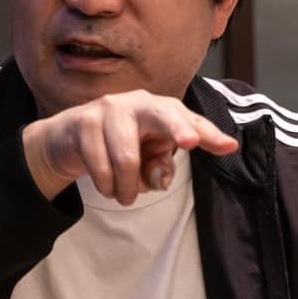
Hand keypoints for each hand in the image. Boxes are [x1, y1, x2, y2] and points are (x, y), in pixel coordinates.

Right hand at [22, 91, 237, 203]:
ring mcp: (109, 108)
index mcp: (161, 110)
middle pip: (164, 114)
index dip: (209, 134)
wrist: (68, 140)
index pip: (190, 121)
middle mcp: (139, 103)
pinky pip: (99, 166)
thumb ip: (159, 169)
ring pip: (127, 158)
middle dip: (178, 128)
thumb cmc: (118, 148)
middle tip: (188, 143)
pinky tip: (106, 186)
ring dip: (127, 188)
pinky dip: (106, 186)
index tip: (229, 147)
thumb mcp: (145, 161)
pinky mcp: (84, 121)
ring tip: (124, 195)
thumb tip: (162, 179)